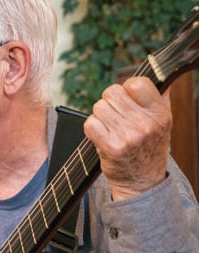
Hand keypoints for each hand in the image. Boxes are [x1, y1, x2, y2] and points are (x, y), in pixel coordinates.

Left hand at [84, 76, 171, 199]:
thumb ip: (160, 97)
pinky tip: (102, 136)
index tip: (127, 100)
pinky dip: (92, 128)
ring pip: (99, 107)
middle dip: (110, 103)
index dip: (126, 89)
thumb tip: (157, 71)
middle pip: (111, 92)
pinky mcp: (110, 147)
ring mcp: (128, 136)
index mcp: (160, 114)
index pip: (136, 83)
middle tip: (116, 117)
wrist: (141, 181)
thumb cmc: (148, 148)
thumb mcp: (163, 122)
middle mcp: (146, 124)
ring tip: (111, 128)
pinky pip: (90, 123)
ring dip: (100, 116)